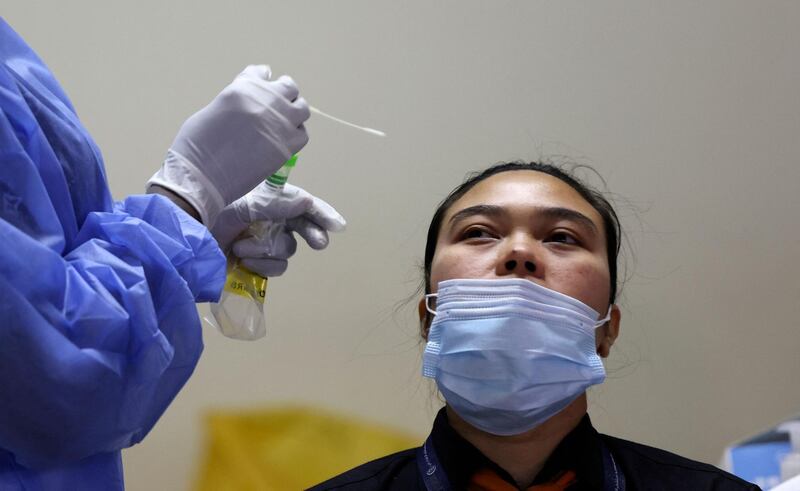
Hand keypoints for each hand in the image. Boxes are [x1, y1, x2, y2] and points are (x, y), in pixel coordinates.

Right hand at [146, 65, 309, 225]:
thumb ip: (235, 102)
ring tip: (284, 123)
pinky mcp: (287, 145)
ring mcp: (280, 121)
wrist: (202, 175)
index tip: (264, 85)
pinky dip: (295, 134)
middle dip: (284, 94)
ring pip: (301, 108)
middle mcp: (266, 99)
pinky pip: (302, 134)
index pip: (261, 72)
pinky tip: (284, 140)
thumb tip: (247, 108)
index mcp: (243, 87)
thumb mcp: (213, 109)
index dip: (263, 80)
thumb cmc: (197, 145)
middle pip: (288, 87)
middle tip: (278, 106)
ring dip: (294, 112)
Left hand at [211, 182, 345, 275]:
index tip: (337, 226)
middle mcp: (273, 221)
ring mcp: (265, 243)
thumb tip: (306, 201)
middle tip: (319, 243)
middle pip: (305, 229)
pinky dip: (261, 264)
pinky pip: (275, 268)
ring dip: (267, 249)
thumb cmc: (214, 211)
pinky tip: (243, 259)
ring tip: (243, 246)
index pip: (305, 205)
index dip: (323, 215)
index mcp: (272, 200)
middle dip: (313, 235)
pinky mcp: (257, 264)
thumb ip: (277, 203)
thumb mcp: (246, 202)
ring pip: (287, 251)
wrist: (188, 236)